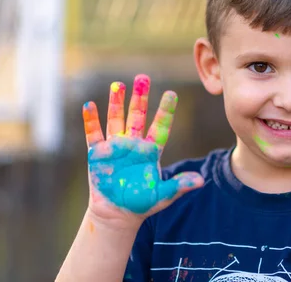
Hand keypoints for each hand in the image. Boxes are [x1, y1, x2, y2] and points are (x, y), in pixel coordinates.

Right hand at [83, 74, 203, 227]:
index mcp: (151, 151)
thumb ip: (179, 185)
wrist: (117, 213)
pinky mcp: (97, 154)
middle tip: (143, 77)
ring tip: (119, 84)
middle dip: (140, 97)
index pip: (160, 126)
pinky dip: (91, 120)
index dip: (165, 111)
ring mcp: (115, 147)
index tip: (172, 94)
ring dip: (117, 102)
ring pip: (116, 119)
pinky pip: (94, 133)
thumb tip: (201, 181)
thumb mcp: (163, 195)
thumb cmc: (142, 203)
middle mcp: (134, 144)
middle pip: (137, 116)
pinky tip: (89, 104)